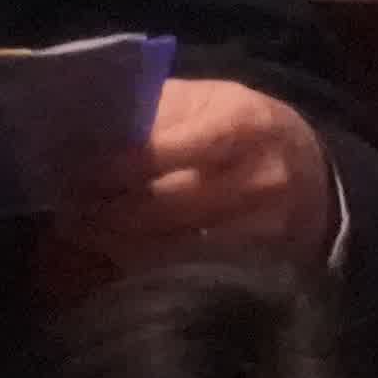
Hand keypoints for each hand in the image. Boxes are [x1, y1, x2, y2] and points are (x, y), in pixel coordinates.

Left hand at [65, 75, 340, 273]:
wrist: (313, 174)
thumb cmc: (242, 130)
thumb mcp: (208, 101)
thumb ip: (154, 113)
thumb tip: (84, 131)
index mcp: (240, 123)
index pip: (161, 150)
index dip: (109, 166)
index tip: (69, 172)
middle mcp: (258, 179)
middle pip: (161, 206)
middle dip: (103, 211)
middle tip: (65, 210)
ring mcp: (263, 231)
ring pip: (170, 249)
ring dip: (115, 244)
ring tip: (81, 232)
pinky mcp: (260, 270)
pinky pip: (188, 276)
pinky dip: (144, 268)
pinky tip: (117, 255)